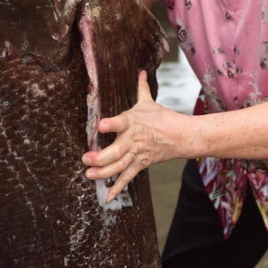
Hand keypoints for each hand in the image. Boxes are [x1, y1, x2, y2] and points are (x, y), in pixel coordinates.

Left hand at [83, 70, 187, 202]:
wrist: (181, 136)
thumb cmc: (161, 117)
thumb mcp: (148, 102)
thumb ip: (141, 88)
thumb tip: (141, 71)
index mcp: (132, 122)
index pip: (120, 122)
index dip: (111, 124)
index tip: (101, 126)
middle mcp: (133, 139)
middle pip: (116, 151)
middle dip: (99, 157)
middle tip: (86, 158)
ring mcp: (137, 154)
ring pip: (119, 166)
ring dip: (103, 172)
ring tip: (89, 174)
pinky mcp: (141, 164)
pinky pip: (127, 178)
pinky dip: (117, 188)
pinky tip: (107, 197)